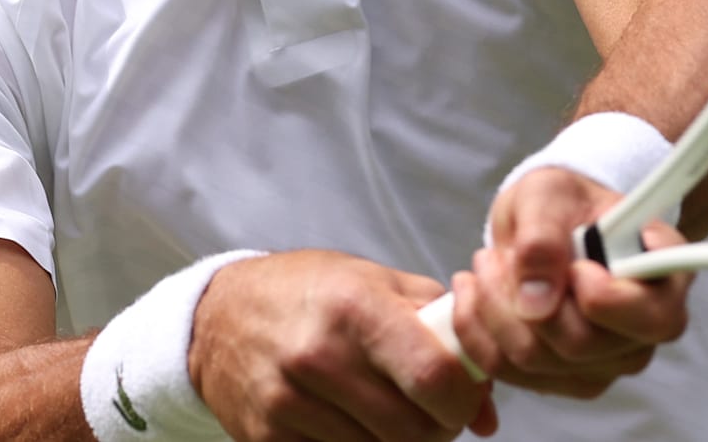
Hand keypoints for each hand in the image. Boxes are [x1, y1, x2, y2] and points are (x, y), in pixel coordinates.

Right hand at [189, 249, 496, 441]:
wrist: (220, 316)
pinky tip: (355, 425)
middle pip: (412, 431)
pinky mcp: (268, 438)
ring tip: (394, 416)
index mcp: (356, 309)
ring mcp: (288, 403)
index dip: (462, 400)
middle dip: (438, 430)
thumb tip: (487, 408)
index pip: (433, 376)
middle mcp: (319, 357)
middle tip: (434, 414)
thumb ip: (442, 331)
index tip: (464, 399)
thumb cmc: (312, 292)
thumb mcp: (376, 283)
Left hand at [449, 167, 694, 398]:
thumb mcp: (548, 194)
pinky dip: (476, 332)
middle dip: (522, 298)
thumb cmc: (563, 202)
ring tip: (485, 265)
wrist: (546, 220)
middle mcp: (644, 330)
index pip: (651, 316)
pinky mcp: (564, 378)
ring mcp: (606, 361)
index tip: (576, 264)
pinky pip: (508, 372)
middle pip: (580, 344)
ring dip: (493, 311)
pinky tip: (472, 295)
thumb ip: (544, 236)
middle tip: (498, 255)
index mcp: (664, 279)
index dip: (605, 297)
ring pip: (536, 361)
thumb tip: (536, 299)